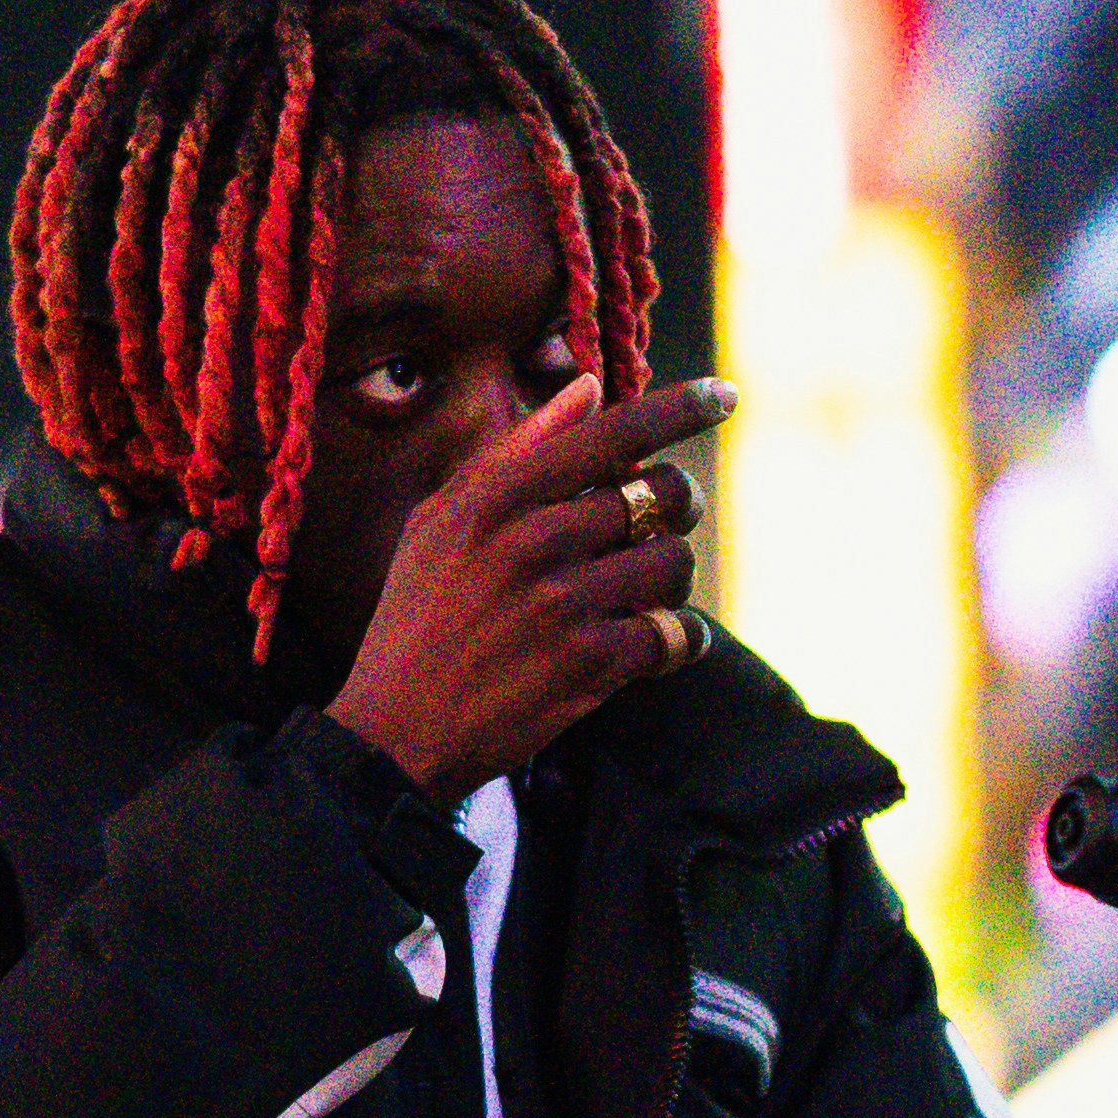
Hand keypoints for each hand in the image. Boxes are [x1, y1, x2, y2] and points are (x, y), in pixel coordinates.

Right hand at [330, 376, 735, 803]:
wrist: (395, 730)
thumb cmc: (417, 617)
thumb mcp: (439, 520)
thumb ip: (514, 450)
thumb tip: (588, 387)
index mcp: (496, 497)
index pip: (612, 433)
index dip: (680, 407)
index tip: (723, 394)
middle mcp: (532, 542)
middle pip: (658, 494)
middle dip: (675, 505)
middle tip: (660, 524)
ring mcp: (562, 605)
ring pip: (674, 562)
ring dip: (671, 577)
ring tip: (642, 592)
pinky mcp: (587, 666)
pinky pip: (674, 632)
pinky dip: (679, 637)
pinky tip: (657, 642)